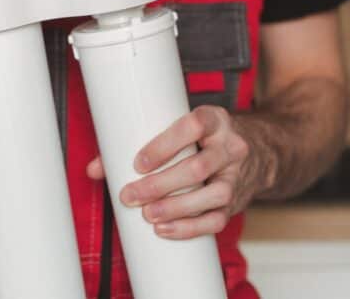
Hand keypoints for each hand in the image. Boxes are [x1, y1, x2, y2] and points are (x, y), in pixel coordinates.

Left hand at [86, 105, 257, 239]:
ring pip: (212, 195)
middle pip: (198, 167)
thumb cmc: (203, 138)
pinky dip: (189, 228)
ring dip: (176, 208)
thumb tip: (95, 168)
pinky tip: (165, 229)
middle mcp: (230, 146)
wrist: (253, 150)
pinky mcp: (237, 201)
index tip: (138, 162)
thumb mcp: (180, 128)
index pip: (194, 126)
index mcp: (214, 120)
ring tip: (148, 215)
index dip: (165, 144)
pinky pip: (217, 219)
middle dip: (160, 185)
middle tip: (130, 195)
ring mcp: (236, 175)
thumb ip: (136, 142)